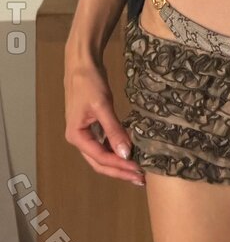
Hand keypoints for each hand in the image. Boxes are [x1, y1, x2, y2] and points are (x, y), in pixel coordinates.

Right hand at [64, 53, 144, 185]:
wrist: (82, 63)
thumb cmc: (89, 82)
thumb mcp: (102, 106)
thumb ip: (114, 130)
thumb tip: (126, 154)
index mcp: (77, 136)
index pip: (100, 158)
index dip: (120, 166)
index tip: (138, 170)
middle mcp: (79, 138)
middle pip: (100, 163)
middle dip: (120, 171)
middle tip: (141, 179)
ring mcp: (86, 133)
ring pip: (103, 155)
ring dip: (119, 163)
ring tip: (138, 170)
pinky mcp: (93, 125)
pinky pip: (105, 144)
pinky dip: (117, 150)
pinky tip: (130, 152)